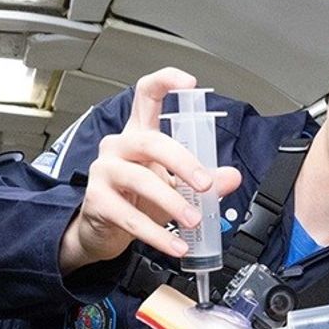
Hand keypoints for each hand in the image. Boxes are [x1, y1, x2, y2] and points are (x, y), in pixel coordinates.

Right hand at [57, 68, 241, 273]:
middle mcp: (119, 146)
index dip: (166, 82)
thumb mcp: (175, 187)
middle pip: (151, 141)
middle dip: (183, 163)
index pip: (147, 94)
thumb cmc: (136, 200)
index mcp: (139, 133)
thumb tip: (231, 177)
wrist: (103, 231)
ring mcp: (104, 171)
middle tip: (205, 185)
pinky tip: (175, 246)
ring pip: (141, 180)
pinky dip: (157, 235)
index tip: (190, 84)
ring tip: (192, 221)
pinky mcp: (97, 200)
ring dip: (172, 202)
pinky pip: (131, 217)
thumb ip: (204, 180)